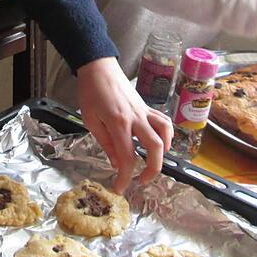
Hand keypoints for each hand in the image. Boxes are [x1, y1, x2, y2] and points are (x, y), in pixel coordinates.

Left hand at [75, 57, 173, 192]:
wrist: (98, 67)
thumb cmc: (90, 92)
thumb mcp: (91, 120)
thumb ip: (106, 144)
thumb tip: (116, 164)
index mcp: (118, 123)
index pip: (127, 157)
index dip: (125, 177)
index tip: (120, 188)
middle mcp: (135, 118)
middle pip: (155, 147)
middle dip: (151, 170)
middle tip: (140, 181)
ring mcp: (143, 112)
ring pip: (165, 133)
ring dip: (163, 152)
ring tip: (152, 162)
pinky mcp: (146, 107)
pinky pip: (163, 122)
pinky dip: (166, 135)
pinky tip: (159, 143)